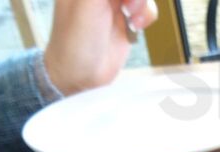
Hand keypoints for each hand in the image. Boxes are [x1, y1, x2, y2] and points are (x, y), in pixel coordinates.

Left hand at [43, 0, 158, 96]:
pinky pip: (146, 6)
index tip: (125, 2)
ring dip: (141, 2)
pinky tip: (135, 25)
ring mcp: (113, 0)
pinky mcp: (126, 16)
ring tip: (131, 15)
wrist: (80, 76)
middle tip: (128, 4)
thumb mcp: (88, 2)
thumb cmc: (74, 41)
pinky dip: (146, 14)